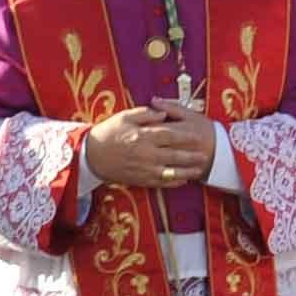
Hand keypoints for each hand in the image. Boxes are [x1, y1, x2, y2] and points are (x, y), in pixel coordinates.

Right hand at [84, 105, 217, 190]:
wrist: (91, 156)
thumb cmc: (108, 133)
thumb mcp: (124, 116)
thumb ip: (146, 114)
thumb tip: (164, 113)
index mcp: (143, 136)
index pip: (170, 135)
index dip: (186, 136)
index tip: (198, 136)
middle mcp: (146, 154)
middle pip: (174, 155)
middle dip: (191, 156)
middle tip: (205, 155)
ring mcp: (144, 169)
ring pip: (171, 172)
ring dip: (187, 171)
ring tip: (199, 170)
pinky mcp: (140, 180)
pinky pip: (161, 183)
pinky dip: (173, 182)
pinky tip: (183, 180)